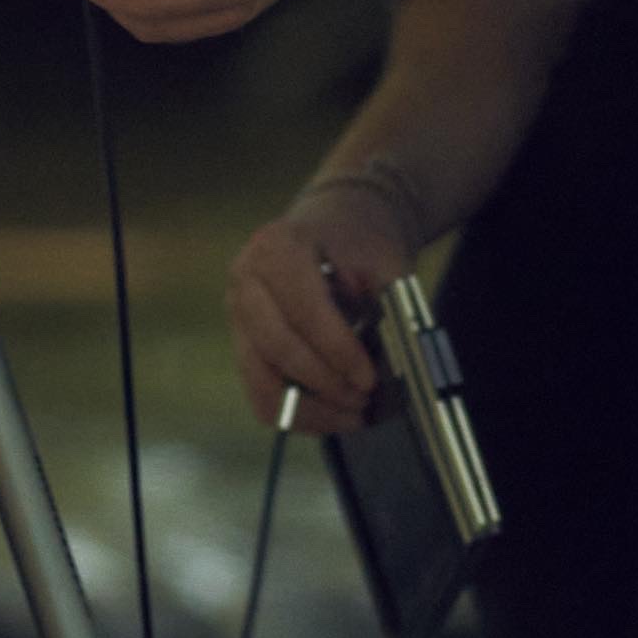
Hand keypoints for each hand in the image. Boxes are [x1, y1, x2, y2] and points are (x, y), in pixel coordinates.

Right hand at [226, 184, 414, 434]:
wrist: (334, 223)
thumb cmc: (359, 240)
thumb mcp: (385, 259)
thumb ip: (391, 306)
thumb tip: (401, 364)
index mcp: (277, 247)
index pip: (303, 309)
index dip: (337, 349)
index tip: (369, 378)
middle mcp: (245, 278)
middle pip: (277, 346)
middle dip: (325, 382)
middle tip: (364, 399)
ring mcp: (236, 312)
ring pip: (262, 380)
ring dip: (310, 408)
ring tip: (352, 413)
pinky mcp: (241, 340)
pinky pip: (260, 392)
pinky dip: (297, 413)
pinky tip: (332, 413)